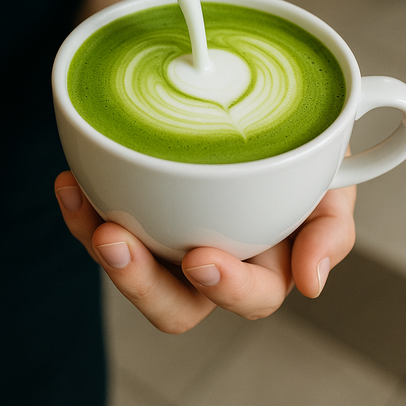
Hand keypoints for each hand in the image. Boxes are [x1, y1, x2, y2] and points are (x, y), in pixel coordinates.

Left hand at [55, 171, 355, 333]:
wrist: (268, 101)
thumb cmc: (306, 149)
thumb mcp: (334, 181)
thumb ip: (330, 230)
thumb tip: (312, 285)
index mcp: (269, 260)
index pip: (252, 295)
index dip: (228, 288)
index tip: (202, 259)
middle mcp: (217, 258)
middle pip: (176, 304)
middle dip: (141, 282)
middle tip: (116, 241)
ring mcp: (173, 235)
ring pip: (132, 267)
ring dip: (99, 243)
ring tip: (83, 205)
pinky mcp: (140, 207)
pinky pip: (106, 221)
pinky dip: (84, 209)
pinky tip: (71, 183)